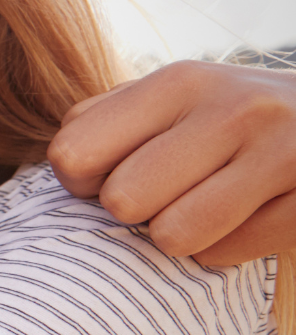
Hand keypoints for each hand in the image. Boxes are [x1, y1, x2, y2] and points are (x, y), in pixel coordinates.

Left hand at [49, 60, 295, 264]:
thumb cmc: (235, 121)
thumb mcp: (177, 100)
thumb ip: (107, 122)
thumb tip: (60, 163)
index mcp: (179, 81)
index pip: (72, 152)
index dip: (81, 182)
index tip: (113, 175)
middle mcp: (230, 108)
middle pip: (121, 200)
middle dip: (137, 211)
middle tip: (174, 193)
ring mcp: (280, 151)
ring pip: (172, 236)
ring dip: (182, 236)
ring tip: (211, 205)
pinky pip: (227, 253)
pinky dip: (229, 249)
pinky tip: (253, 215)